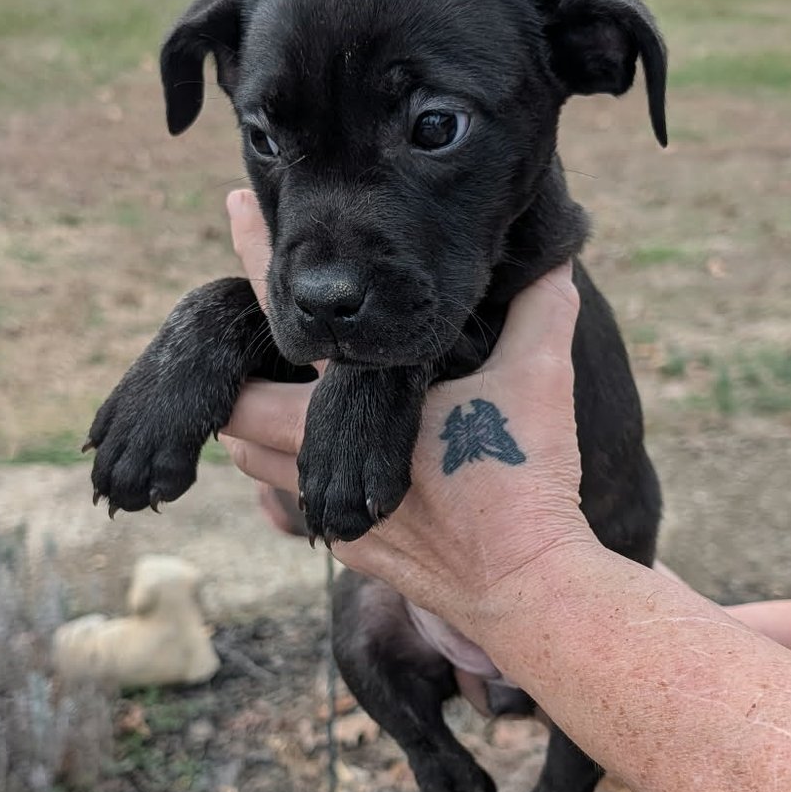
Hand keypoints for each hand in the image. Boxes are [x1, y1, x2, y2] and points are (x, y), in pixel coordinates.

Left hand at [218, 190, 599, 638]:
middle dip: (237, 370)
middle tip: (260, 337)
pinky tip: (325, 456)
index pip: (281, 319)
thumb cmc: (522, 480)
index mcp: (347, 406)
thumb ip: (540, 308)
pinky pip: (296, 504)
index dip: (257, 254)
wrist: (528, 587)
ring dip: (255, 426)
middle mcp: (319, 459)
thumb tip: (557, 252)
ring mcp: (331, 510)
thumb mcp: (538, 380)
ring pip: (254, 462)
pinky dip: (292, 474)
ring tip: (279, 392)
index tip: (236, 204)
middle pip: (233, 407)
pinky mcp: (352, 548)